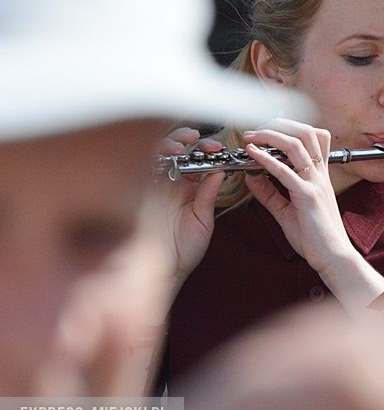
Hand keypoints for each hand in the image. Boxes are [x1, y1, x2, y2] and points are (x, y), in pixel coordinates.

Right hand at [153, 127, 223, 281]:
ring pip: (155, 154)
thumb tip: (219, 171)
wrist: (167, 270)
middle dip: (184, 139)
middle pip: (174, 151)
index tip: (217, 149)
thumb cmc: (185, 250)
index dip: (205, 150)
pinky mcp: (138, 192)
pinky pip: (141, 169)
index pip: (195, 159)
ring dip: (167, 145)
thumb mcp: (202, 220)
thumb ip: (208, 194)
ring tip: (180, 147)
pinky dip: (151, 158)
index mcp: (188, 188)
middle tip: (196, 140)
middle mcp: (170, 183)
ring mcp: (153, 186)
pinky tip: (163, 158)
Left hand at [241, 119, 355, 273]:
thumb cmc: (315, 238)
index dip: (291, 127)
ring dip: (270, 135)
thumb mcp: (287, 211)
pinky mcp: (308, 197)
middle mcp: (319, 175)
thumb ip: (269, 193)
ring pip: (297, 144)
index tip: (268, 130)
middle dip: (280, 124)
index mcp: (318, 176)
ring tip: (251, 136)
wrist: (333, 257)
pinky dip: (266, 159)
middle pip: (306, 132)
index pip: (313, 138)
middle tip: (257, 128)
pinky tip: (252, 154)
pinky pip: (285, 171)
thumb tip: (251, 177)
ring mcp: (315, 184)